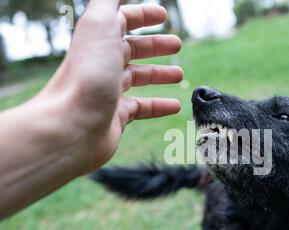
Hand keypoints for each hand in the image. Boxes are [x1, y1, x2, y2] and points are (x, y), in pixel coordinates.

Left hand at [39, 0, 182, 172]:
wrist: (74, 124)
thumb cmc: (88, 74)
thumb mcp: (100, 24)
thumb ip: (109, 1)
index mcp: (99, 39)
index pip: (122, 20)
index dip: (142, 15)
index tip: (163, 15)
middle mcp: (103, 63)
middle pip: (132, 49)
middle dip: (155, 45)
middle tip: (177, 45)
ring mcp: (110, 90)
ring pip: (138, 78)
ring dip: (160, 74)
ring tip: (180, 75)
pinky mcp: (117, 116)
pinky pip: (142, 108)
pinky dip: (159, 106)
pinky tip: (175, 106)